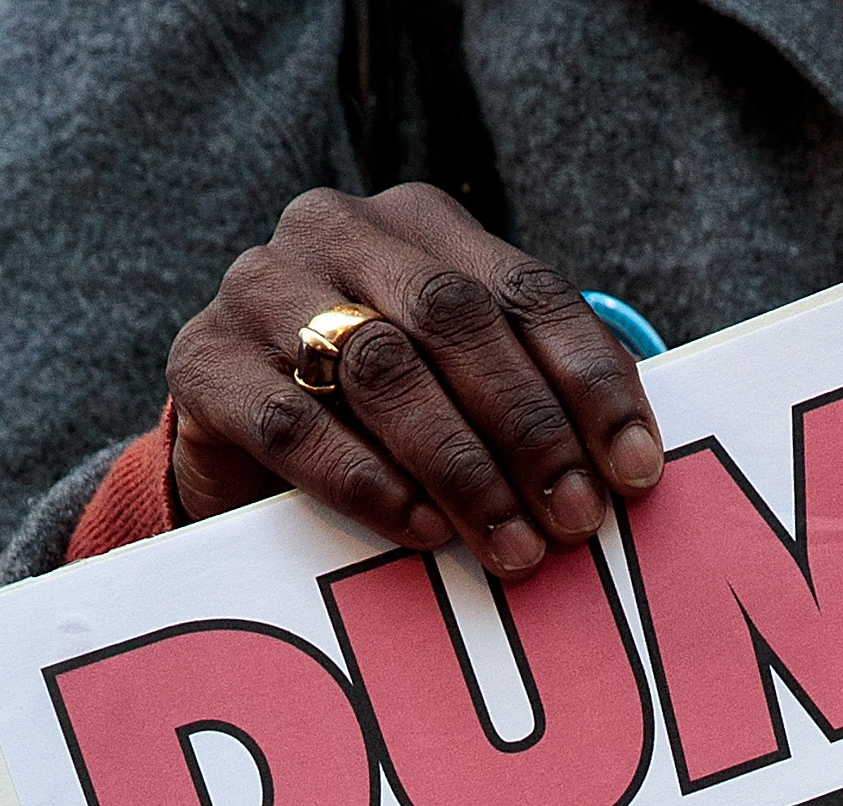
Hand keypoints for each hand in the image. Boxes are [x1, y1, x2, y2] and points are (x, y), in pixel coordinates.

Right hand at [161, 182, 663, 578]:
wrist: (235, 446)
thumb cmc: (377, 417)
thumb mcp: (460, 385)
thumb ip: (535, 391)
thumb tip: (633, 462)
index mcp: (420, 224)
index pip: (526, 292)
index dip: (591, 382)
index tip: (637, 472)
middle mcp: (337, 232)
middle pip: (456, 322)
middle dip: (529, 429)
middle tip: (574, 520)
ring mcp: (261, 288)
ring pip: (382, 369)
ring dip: (461, 466)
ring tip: (511, 544)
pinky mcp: (205, 361)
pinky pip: (296, 424)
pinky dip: (368, 482)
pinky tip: (421, 530)